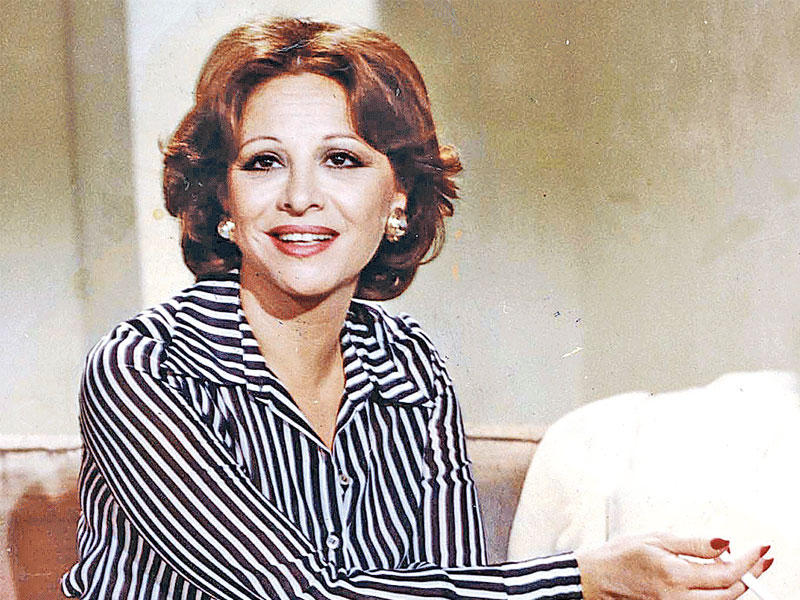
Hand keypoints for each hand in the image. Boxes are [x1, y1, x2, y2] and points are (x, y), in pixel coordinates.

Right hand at [575, 533, 772, 599]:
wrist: (596, 578)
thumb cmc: (619, 556)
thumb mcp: (656, 539)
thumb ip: (694, 543)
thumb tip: (725, 542)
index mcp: (675, 576)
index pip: (727, 572)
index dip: (749, 560)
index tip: (760, 548)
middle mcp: (679, 598)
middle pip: (731, 593)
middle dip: (752, 574)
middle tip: (762, 558)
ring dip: (738, 585)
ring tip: (746, 566)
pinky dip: (720, 592)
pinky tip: (721, 579)